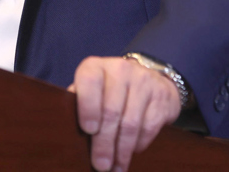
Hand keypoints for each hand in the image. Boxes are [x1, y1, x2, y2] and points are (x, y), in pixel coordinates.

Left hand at [67, 55, 182, 171]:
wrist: (149, 79)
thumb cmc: (109, 91)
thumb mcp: (92, 90)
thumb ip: (79, 104)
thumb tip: (68, 133)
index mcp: (95, 67)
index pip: (89, 82)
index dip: (88, 107)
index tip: (88, 130)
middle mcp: (120, 70)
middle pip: (111, 111)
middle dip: (104, 143)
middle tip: (100, 165)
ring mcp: (143, 81)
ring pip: (130, 123)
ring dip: (121, 151)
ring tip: (115, 168)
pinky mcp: (160, 96)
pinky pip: (148, 127)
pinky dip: (138, 145)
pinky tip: (131, 152)